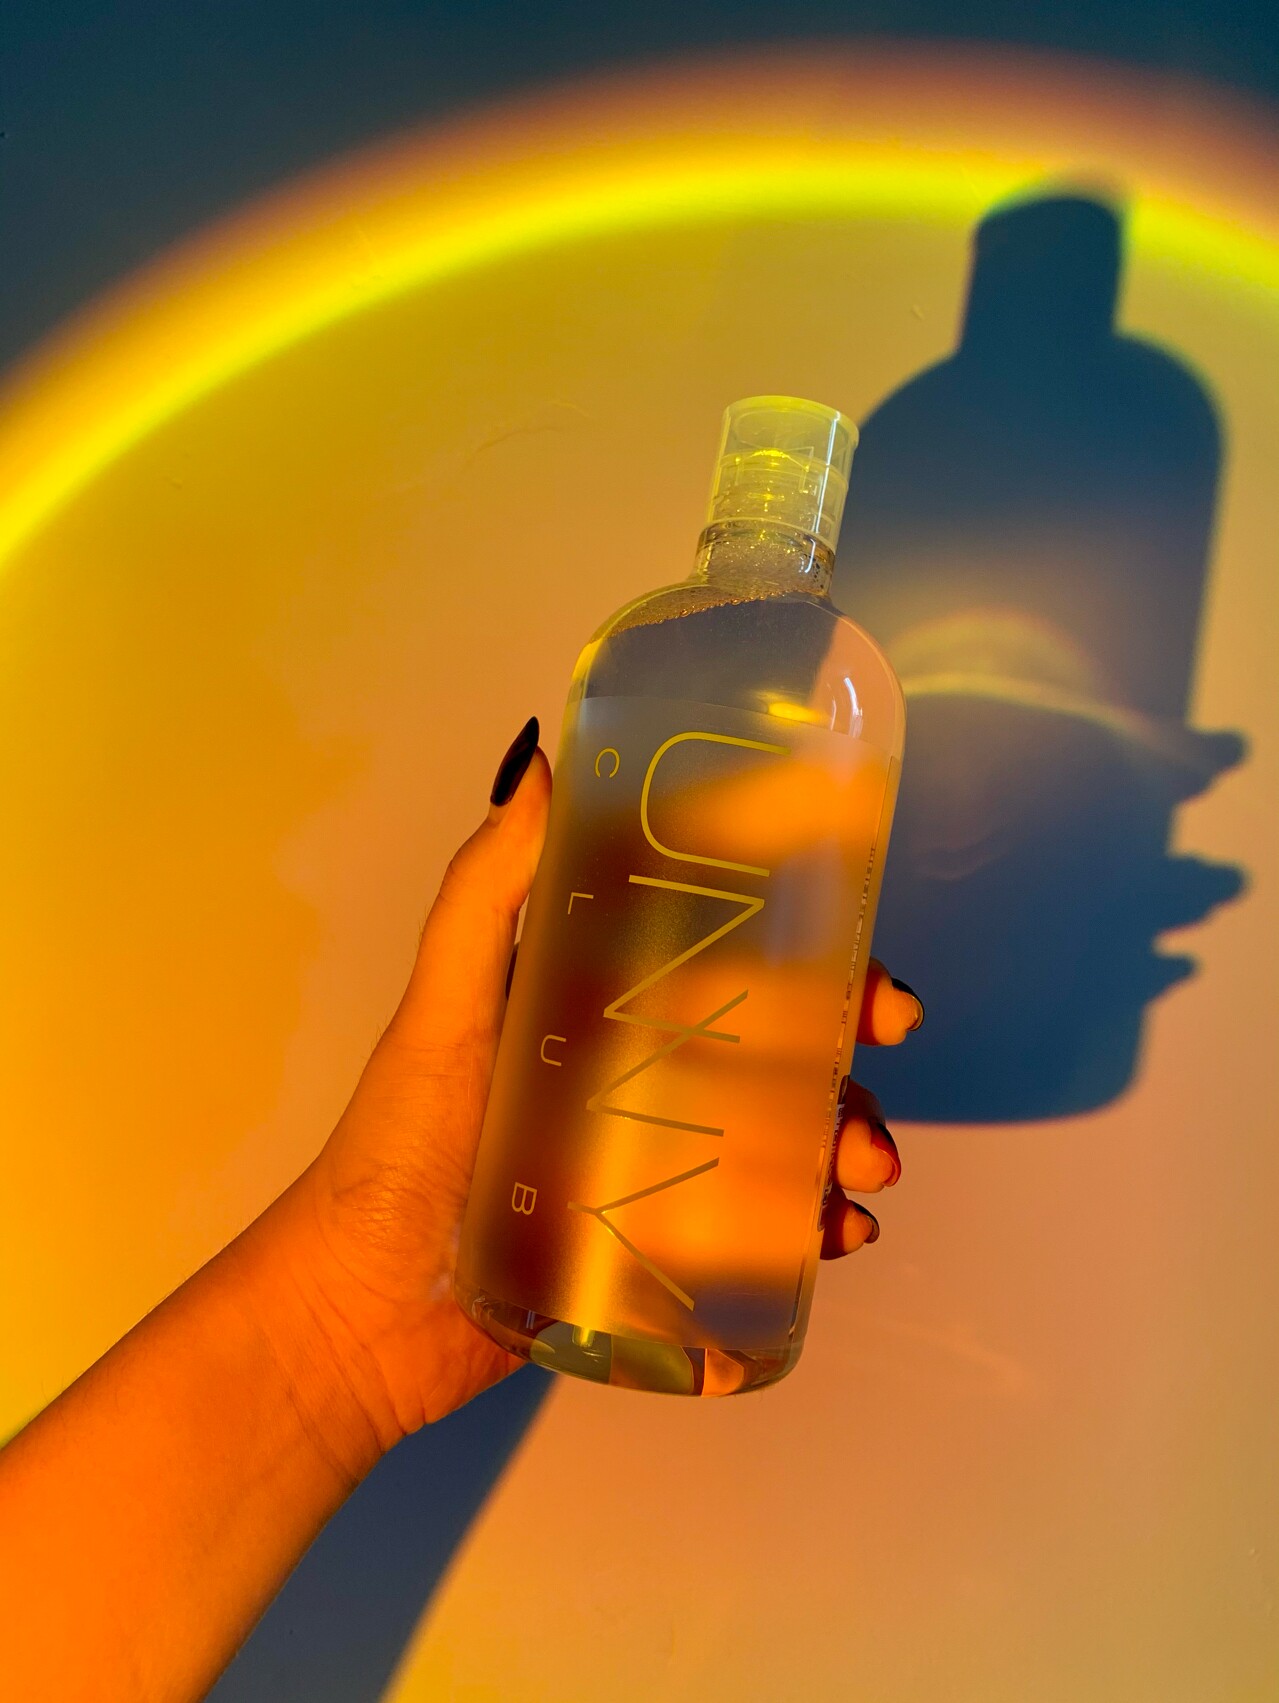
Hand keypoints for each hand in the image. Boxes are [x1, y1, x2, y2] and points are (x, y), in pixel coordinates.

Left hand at [290, 720, 923, 1446]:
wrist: (362, 1317)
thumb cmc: (394, 1153)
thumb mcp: (444, 1010)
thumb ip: (484, 894)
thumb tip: (537, 765)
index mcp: (599, 1007)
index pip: (720, 958)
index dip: (802, 945)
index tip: (858, 951)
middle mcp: (638, 1077)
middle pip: (774, 1044)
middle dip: (844, 1041)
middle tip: (879, 1047)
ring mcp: (655, 1165)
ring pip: (783, 1134)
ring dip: (843, 1135)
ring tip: (859, 1166)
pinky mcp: (663, 1250)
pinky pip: (762, 1228)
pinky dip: (814, 1224)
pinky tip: (838, 1231)